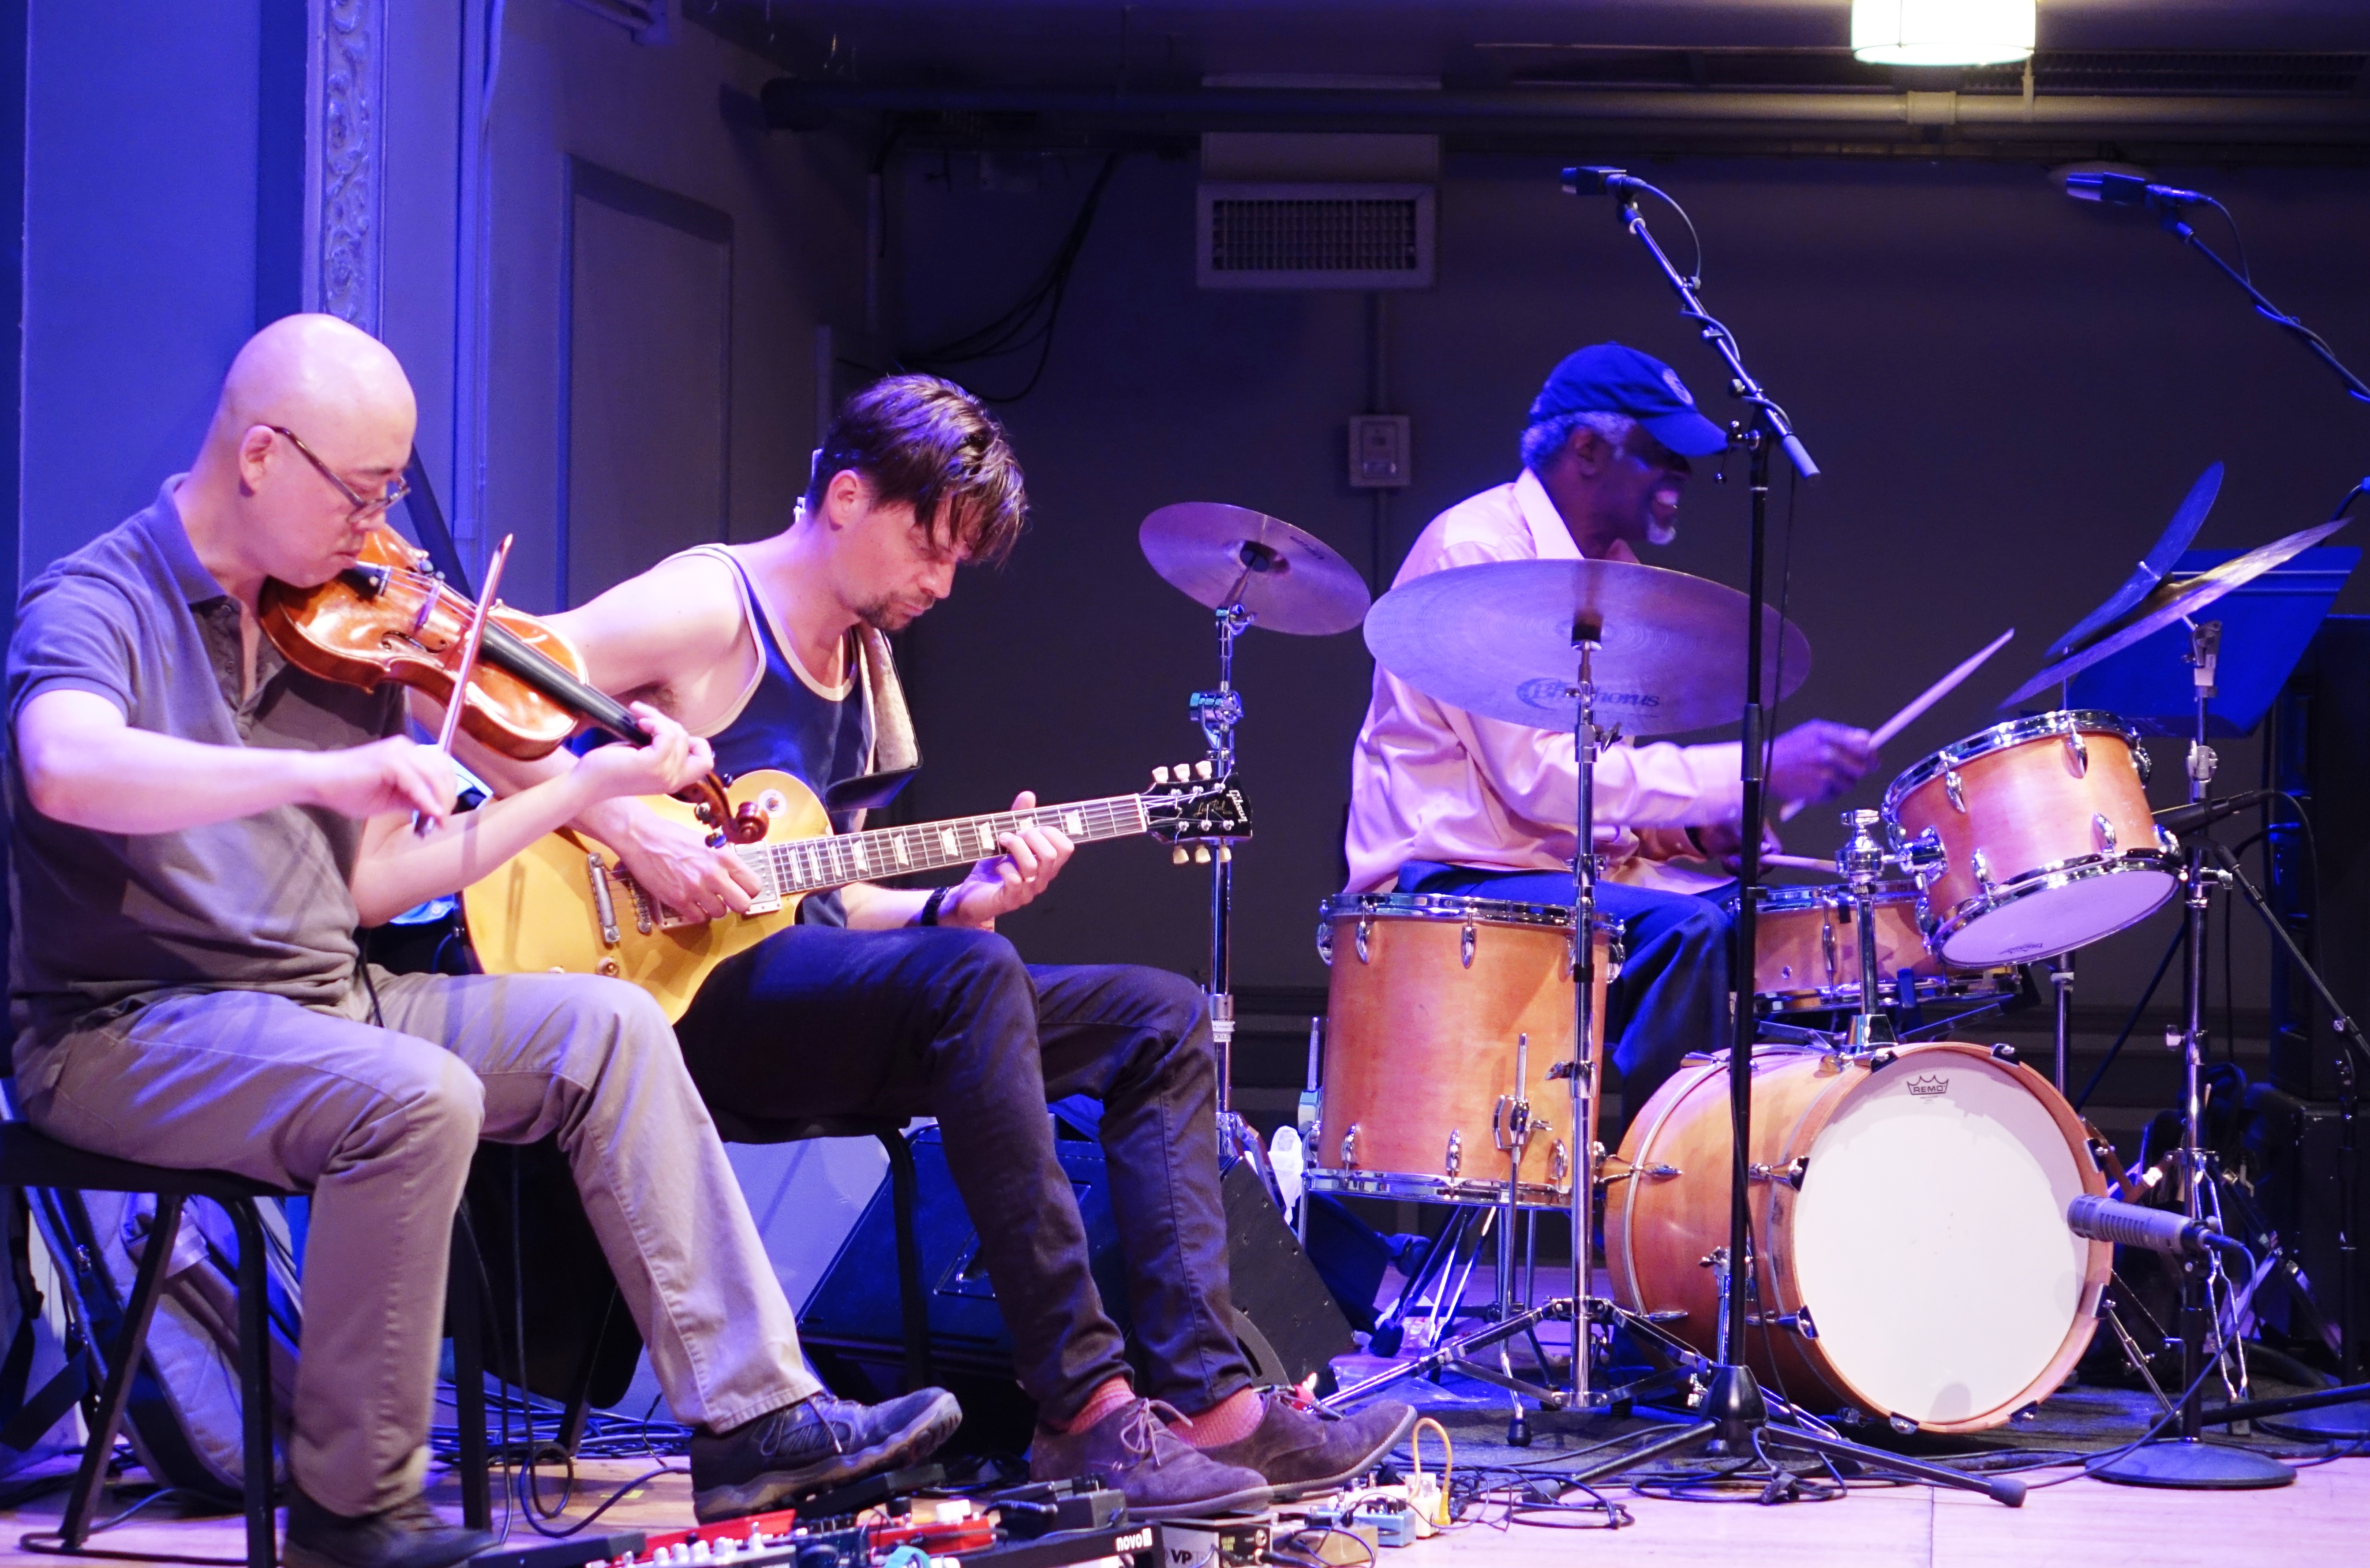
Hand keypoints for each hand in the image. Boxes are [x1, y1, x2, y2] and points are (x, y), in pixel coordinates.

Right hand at [305, 736, 456, 822]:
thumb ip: (413, 800)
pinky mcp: (387, 761)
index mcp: (406, 752)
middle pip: (442, 769)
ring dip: (440, 800)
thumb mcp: (390, 799)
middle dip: (448, 797)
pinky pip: (416, 782)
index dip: (448, 789)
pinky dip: (426, 800)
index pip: (441, 767)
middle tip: (443, 821)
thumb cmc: (348, 791)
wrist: (316, 781)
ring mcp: (396, 751)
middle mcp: (405, 748)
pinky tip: (430, 815)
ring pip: (434, 775)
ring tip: (438, 821)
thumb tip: (437, 811)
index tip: (445, 814)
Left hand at [571, 703, 715, 803]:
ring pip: (679, 735)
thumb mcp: (643, 758)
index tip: (669, 735)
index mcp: (673, 781)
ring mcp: (665, 774)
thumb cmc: (609, 769)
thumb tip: (672, 728)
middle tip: (647, 720)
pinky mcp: (652, 765)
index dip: (696, 744)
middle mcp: (673, 781)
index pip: (706, 763)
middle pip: (694, 744)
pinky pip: (667, 735)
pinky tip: (639, 724)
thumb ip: (661, 749)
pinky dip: (655, 723)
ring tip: (639, 719)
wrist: (587, 782)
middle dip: (672, 725)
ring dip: (659, 719)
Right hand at [612, 807, 759, 920]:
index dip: (749, 890)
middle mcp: (713, 874)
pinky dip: (696, 913)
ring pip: (720, 913)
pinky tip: (691, 902)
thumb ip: (724, 860)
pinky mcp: (678, 900)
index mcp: (724, 857)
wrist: (643, 838)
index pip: (754, 885)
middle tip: (727, 898)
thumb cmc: (673, 837)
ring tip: (704, 897)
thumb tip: (737, 875)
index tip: (742, 889)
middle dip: (736, 903)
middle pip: (743, 904)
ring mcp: (695, 889)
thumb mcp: (708, 842)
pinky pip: (698, 918)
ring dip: (714, 908)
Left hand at [944, 791, 1075, 928]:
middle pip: (1051, 855)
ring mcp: (1027, 892)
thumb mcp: (1007, 840)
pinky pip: (1015, 881)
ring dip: (1015, 847)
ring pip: (1032, 866)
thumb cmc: (992, 869)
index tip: (1030, 827)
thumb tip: (1028, 795)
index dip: (1051, 832)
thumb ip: (1019, 818)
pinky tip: (997, 865)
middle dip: (1031, 837)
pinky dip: (1005, 868)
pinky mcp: (1010, 901)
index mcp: (1045, 866)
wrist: (970, 897)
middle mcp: (1041, 880)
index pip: (1066, 848)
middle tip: (1013, 834)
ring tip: (1001, 841)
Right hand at [1769, 720, 1878, 807]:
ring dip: (1842, 782)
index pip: (1864, 746)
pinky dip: (1828, 793)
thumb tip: (1868, 740)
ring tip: (1822, 777)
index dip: (1872, 755)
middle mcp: (1827, 754)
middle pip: (1863, 768)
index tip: (1873, 761)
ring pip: (1851, 784)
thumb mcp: (1812, 731)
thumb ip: (1841, 733)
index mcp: (1826, 735)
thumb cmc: (1788, 749)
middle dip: (1859, 771)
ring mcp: (1824, 775)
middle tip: (1849, 771)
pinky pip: (1836, 795)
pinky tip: (1813, 785)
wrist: (1762, 769)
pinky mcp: (1819, 793)